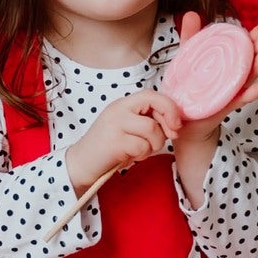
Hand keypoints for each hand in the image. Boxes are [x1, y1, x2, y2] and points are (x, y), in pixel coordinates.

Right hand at [65, 88, 183, 193]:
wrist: (82, 163)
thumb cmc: (109, 148)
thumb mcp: (126, 127)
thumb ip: (146, 120)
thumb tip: (174, 122)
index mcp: (122, 104)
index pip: (151, 94)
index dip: (169, 107)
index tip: (176, 124)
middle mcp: (118, 109)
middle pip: (155, 105)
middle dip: (168, 123)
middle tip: (169, 136)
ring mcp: (115, 124)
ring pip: (152, 128)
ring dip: (154, 144)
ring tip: (141, 150)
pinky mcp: (115, 141)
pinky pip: (142, 145)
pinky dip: (142, 154)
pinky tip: (131, 157)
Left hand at [172, 10, 257, 141]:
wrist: (181, 117)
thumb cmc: (190, 86)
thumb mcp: (190, 57)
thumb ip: (191, 36)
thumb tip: (191, 13)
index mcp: (232, 62)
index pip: (250, 44)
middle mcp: (238, 75)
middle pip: (256, 54)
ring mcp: (235, 89)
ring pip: (254, 73)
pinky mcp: (228, 104)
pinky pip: (245, 97)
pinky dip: (257, 89)